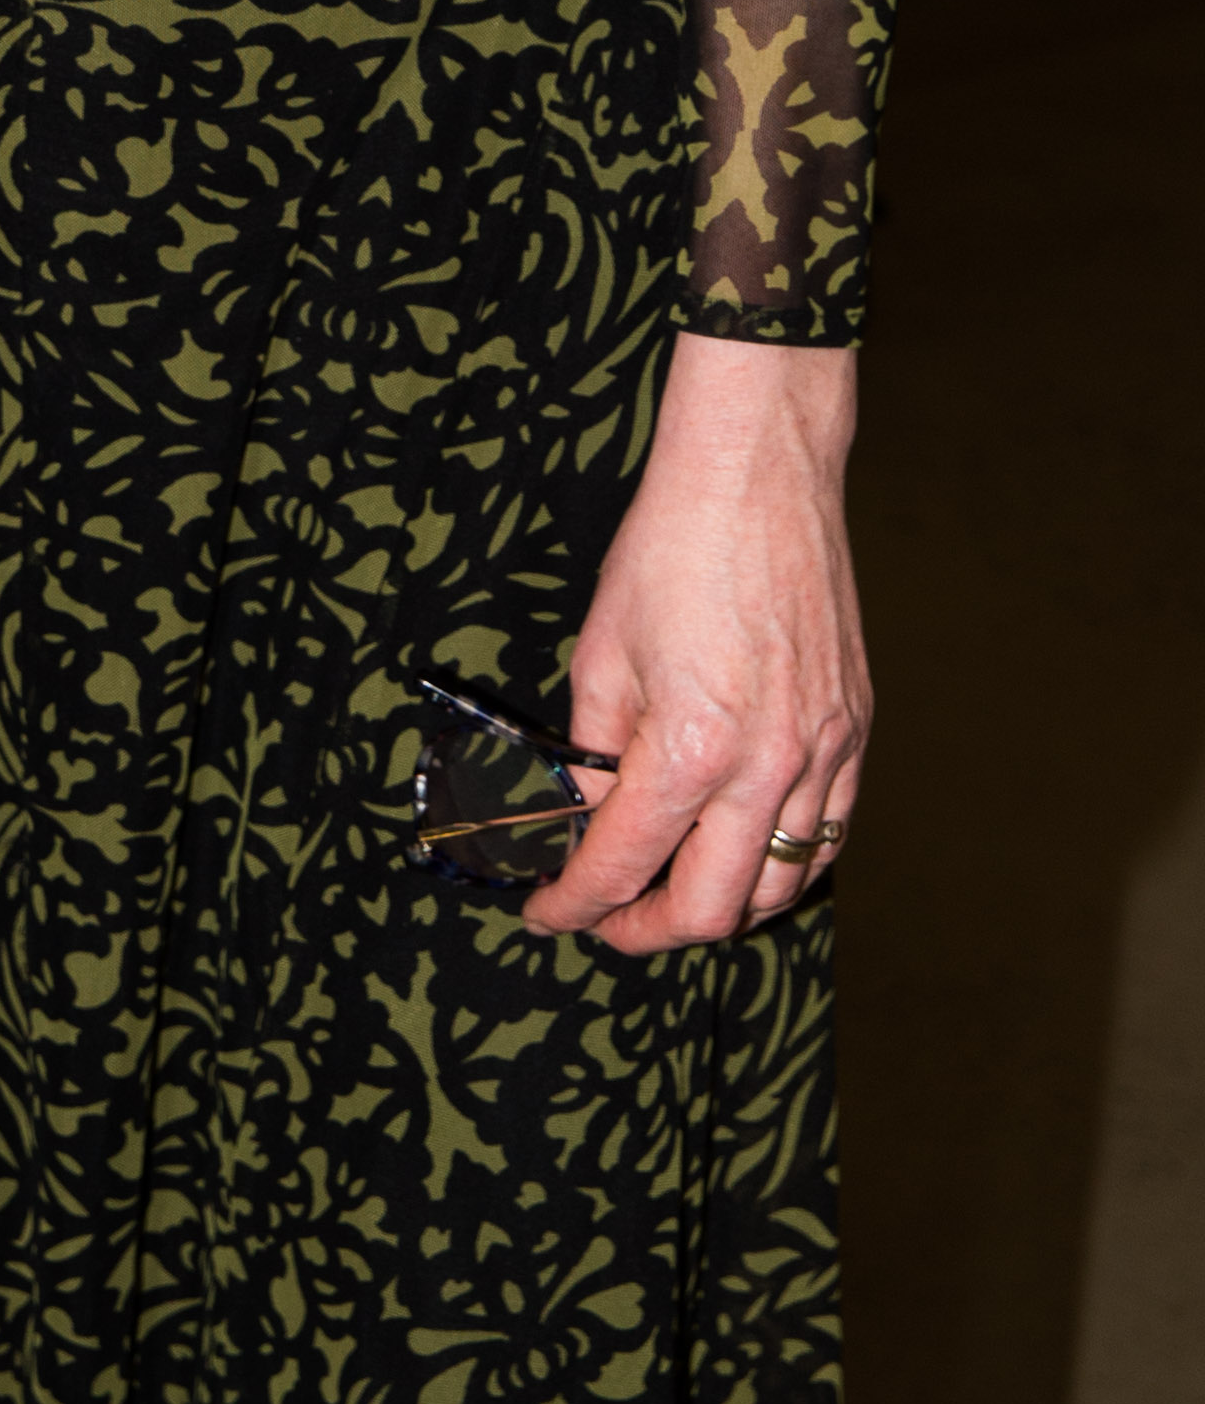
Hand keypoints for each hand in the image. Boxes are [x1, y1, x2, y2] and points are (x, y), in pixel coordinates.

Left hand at [519, 332, 867, 955]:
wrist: (759, 474)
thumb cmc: (672, 547)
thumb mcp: (601, 652)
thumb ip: (594, 751)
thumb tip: (592, 813)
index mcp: (691, 748)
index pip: (624, 863)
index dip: (576, 904)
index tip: (549, 913)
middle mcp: (769, 767)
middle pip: (713, 909)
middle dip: (649, 929)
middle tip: (608, 918)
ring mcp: (824, 753)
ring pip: (781, 885)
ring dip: (721, 907)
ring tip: (672, 893)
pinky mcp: (854, 732)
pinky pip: (828, 834)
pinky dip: (783, 863)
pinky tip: (744, 851)